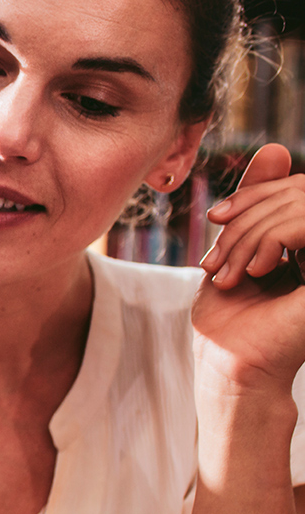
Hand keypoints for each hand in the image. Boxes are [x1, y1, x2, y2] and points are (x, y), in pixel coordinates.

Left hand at [195, 143, 304, 395]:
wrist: (235, 366)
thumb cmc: (232, 317)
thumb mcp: (238, 247)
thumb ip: (258, 203)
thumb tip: (276, 148)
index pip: (291, 188)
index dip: (252, 194)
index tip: (217, 218)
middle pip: (295, 192)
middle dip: (246, 218)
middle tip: (217, 258)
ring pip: (298, 207)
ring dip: (251, 235)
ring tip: (231, 273)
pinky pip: (303, 225)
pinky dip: (271, 240)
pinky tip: (255, 272)